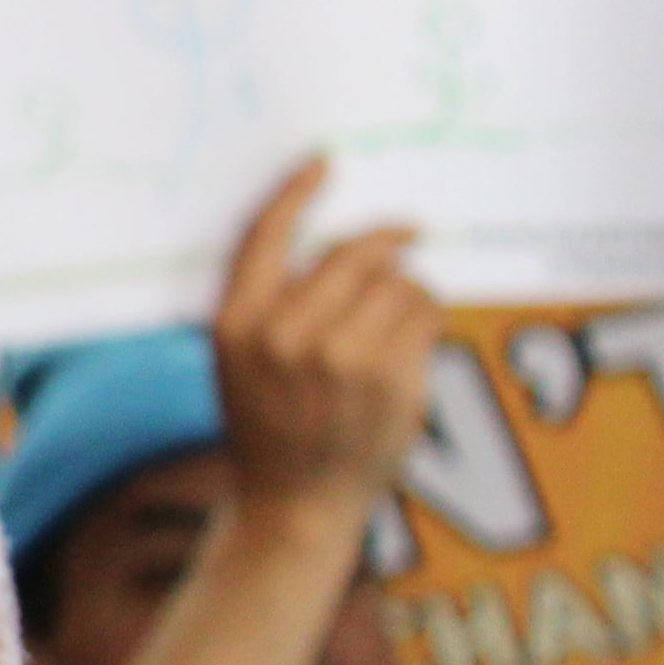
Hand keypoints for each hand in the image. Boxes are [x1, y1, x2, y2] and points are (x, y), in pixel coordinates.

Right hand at [210, 158, 440, 510]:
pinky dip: (428, 319)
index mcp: (235, 324)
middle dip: (386, 241)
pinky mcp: (387, 376)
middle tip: (410, 232)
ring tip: (400, 319)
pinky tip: (412, 344)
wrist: (294, 502)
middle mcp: (283, 335)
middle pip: (352, 251)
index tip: (324, 162)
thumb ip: (273, 304)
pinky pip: (424, 314)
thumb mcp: (241, 361)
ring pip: (397, 281)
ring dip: (409, 290)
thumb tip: (348, 244)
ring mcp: (337, 356)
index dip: (296, 191)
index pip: (265, 236)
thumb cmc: (272, 424)